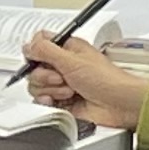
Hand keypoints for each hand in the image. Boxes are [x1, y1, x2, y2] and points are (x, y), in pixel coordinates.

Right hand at [18, 42, 148, 130]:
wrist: (120, 105)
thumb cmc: (107, 80)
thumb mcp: (72, 60)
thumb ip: (46, 51)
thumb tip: (28, 46)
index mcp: (67, 49)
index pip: (39, 44)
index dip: (35, 52)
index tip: (40, 59)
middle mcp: (63, 65)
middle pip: (34, 68)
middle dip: (45, 76)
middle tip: (61, 78)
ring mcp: (62, 84)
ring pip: (37, 86)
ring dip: (51, 90)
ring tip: (69, 91)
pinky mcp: (62, 102)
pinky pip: (43, 101)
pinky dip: (49, 102)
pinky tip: (61, 101)